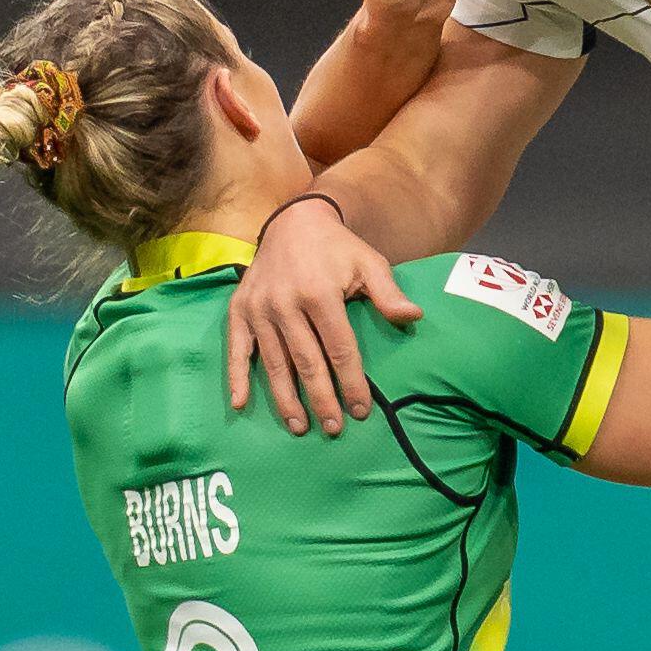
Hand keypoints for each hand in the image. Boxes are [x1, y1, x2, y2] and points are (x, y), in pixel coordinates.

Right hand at [227, 199, 422, 436]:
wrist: (293, 222)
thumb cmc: (337, 249)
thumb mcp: (369, 263)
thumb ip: (388, 293)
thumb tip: (414, 316)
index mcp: (320, 294)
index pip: (339, 349)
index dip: (352, 382)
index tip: (361, 410)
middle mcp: (285, 304)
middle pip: (307, 362)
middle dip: (321, 399)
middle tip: (334, 428)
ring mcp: (259, 308)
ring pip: (274, 363)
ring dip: (286, 398)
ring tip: (300, 427)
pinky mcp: (239, 309)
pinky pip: (237, 348)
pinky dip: (236, 377)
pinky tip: (241, 404)